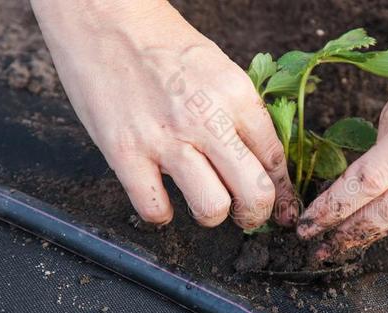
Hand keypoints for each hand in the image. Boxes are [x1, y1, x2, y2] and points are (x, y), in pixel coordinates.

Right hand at [31, 0, 297, 228]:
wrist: (104, 18)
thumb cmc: (163, 44)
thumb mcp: (220, 70)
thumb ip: (242, 115)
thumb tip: (262, 161)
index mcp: (237, 96)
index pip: (275, 160)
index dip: (283, 192)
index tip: (281, 206)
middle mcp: (207, 119)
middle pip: (254, 192)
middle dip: (256, 214)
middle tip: (247, 216)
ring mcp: (165, 139)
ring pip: (212, 209)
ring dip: (212, 216)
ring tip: (204, 203)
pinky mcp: (125, 153)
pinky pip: (155, 210)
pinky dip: (161, 214)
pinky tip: (161, 199)